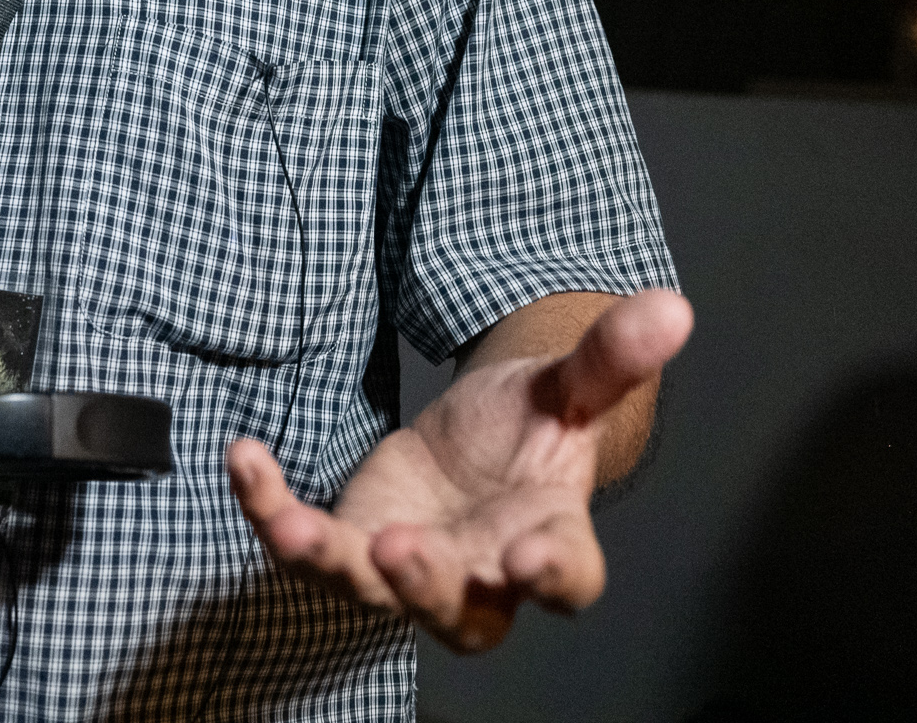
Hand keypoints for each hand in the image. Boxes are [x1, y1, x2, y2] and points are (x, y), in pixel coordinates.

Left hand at [228, 288, 692, 652]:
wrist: (478, 442)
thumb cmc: (532, 429)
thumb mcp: (570, 383)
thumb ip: (612, 356)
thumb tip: (672, 306)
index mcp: (550, 538)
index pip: (568, 579)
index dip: (553, 577)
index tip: (529, 562)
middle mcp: (480, 575)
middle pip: (460, 611)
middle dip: (426, 586)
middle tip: (398, 551)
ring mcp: (410, 569)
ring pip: (371, 593)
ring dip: (333, 562)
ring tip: (291, 521)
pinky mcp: (350, 546)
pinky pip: (305, 545)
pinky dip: (269, 507)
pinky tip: (245, 460)